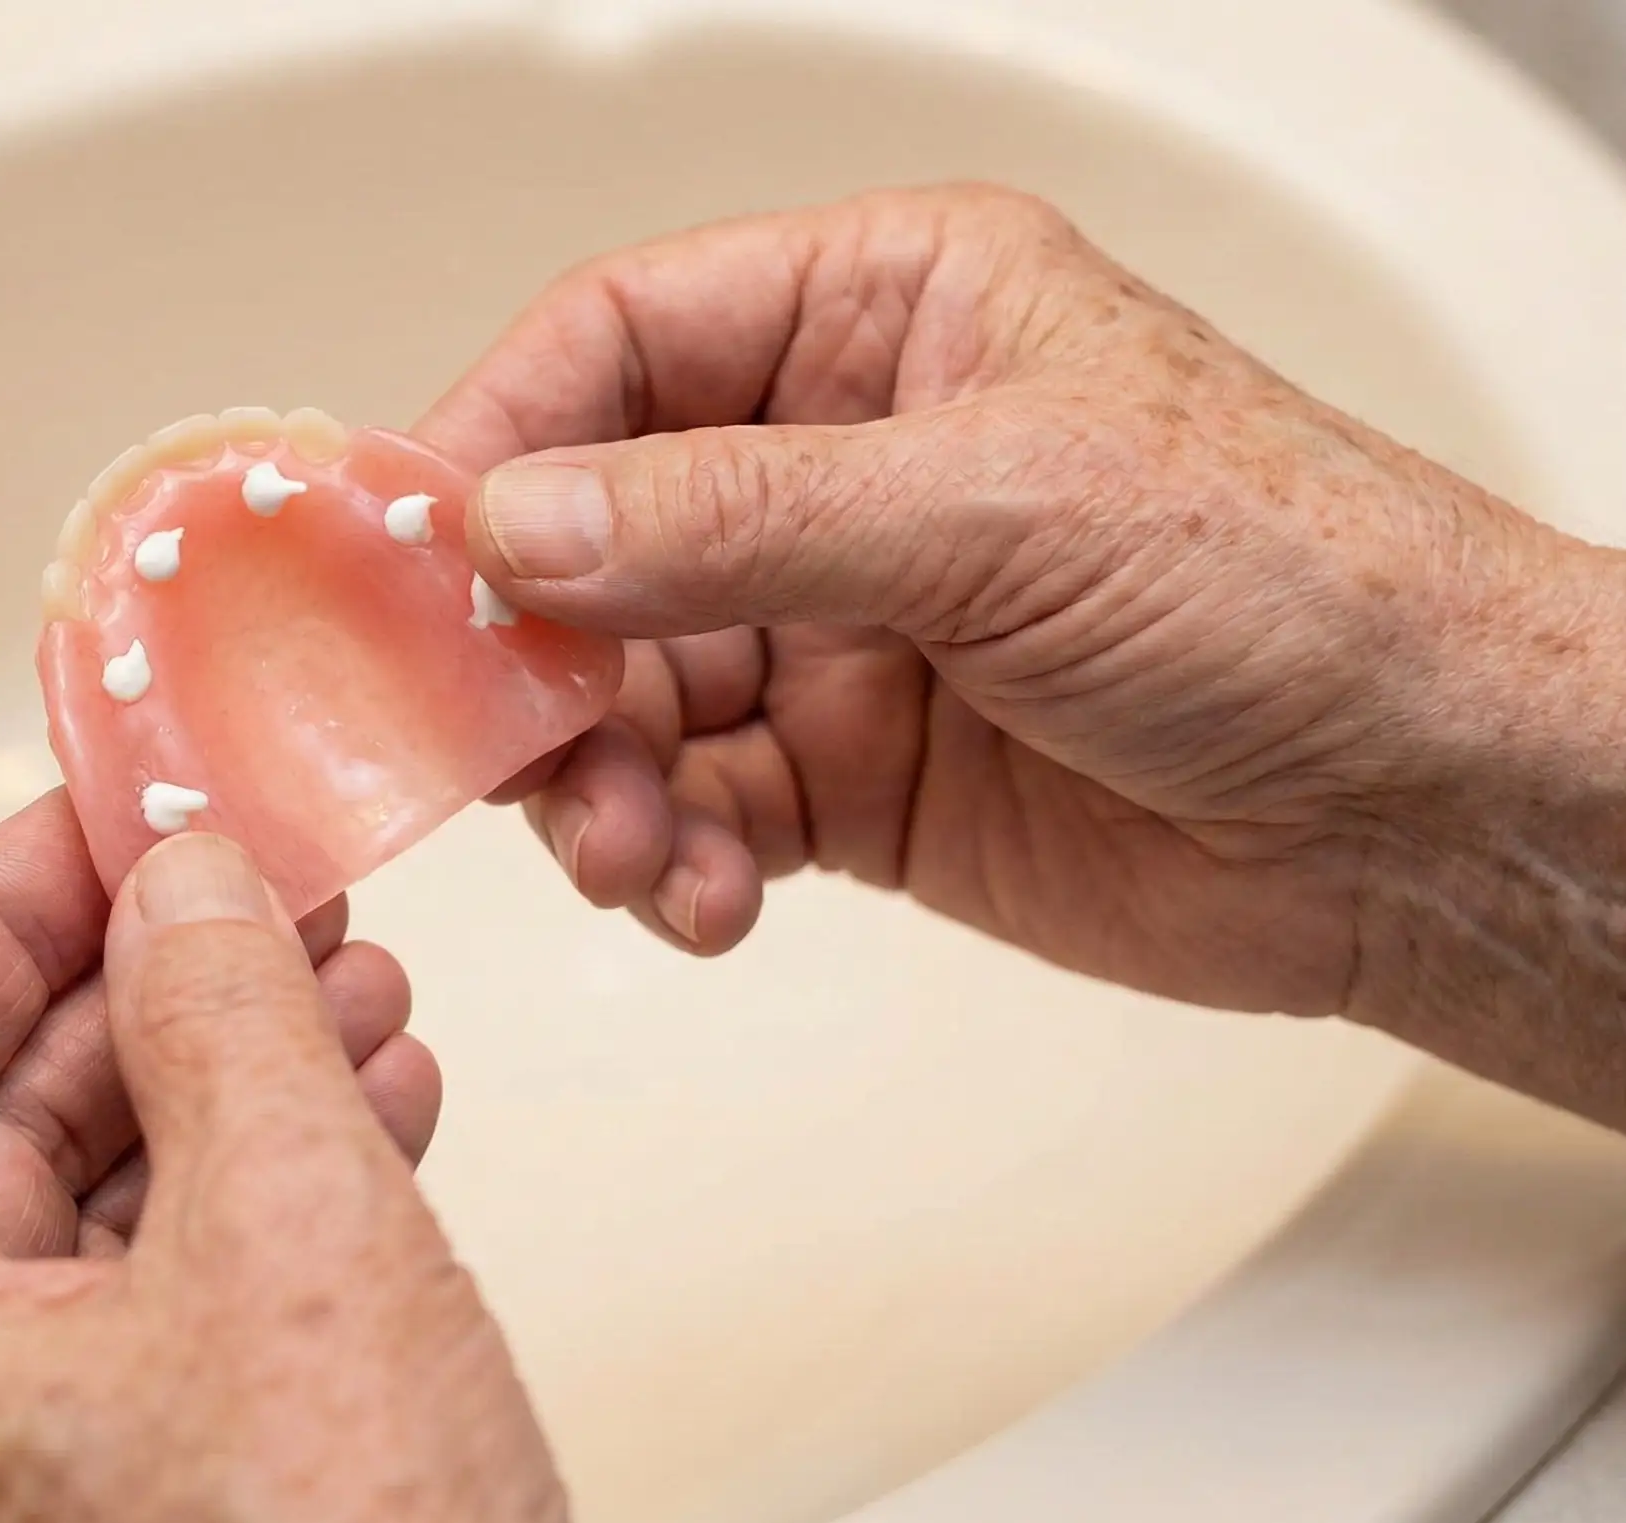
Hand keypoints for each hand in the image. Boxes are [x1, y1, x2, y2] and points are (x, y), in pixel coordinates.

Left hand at [0, 798, 569, 1522]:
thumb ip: (220, 1010)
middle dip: (150, 978)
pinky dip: (269, 1178)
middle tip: (257, 877)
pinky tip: (373, 1098)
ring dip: (231, 1068)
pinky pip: (166, 1290)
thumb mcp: (286, 1229)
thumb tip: (185, 874)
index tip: (108, 803)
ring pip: (93, 1199)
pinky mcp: (124, 1498)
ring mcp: (1, 1475)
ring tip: (349, 976)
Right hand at [420, 184, 1625, 1127]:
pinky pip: (700, 807)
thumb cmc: (1288, 583)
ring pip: (631, 691)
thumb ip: (734, 518)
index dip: (500, 435)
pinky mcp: (851, 772)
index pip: (621, 342)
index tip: (414, 553)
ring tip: (638, 855)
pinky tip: (711, 897)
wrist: (1418, 812)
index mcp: (885, 316)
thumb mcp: (994, 510)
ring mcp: (840, 623)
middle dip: (544, 655)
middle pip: (594, 535)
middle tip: (513, 748)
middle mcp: (842, 460)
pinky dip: (677, 859)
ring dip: (603, 783)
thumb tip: (518, 528)